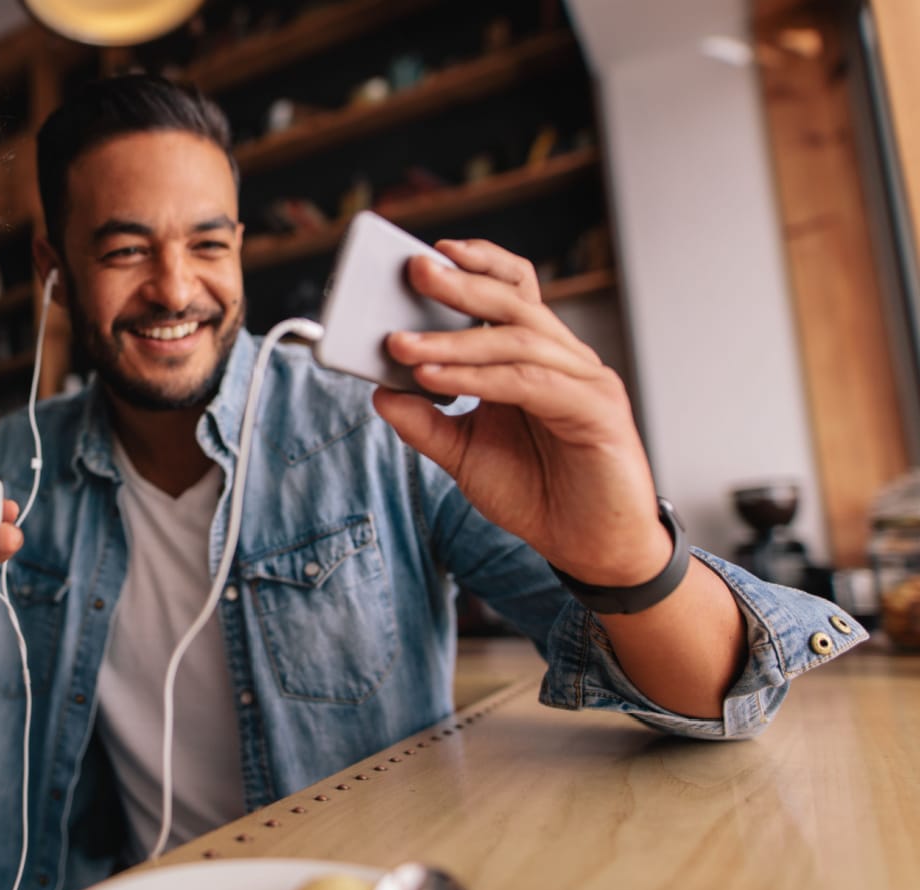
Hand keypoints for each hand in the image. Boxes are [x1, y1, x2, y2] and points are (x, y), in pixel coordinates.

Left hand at [371, 239, 671, 585]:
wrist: (591, 548)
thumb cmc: (538, 494)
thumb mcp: (463, 456)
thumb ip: (425, 423)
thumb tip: (379, 390)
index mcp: (536, 358)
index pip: (511, 291)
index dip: (477, 265)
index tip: (426, 254)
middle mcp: (564, 360)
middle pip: (513, 302)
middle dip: (460, 284)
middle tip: (414, 271)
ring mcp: (585, 381)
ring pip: (516, 340)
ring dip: (453, 341)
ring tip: (400, 343)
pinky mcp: (597, 411)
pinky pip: (529, 382)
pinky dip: (478, 378)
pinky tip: (435, 379)